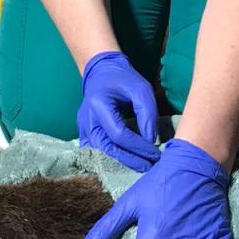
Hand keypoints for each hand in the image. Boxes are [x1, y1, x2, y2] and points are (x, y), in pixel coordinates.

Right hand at [77, 50, 159, 172]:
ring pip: (99, 153)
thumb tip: (151, 141)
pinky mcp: (84, 132)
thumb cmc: (123, 78)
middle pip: (107, 148)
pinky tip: (125, 162)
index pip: (118, 134)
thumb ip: (147, 113)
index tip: (155, 152)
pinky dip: (109, 159)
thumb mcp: (141, 89)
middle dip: (130, 160)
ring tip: (140, 166)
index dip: (138, 146)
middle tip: (150, 166)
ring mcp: (82, 127)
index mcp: (98, 104)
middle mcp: (86, 119)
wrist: (101, 72)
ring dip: (120, 162)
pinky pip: (95, 151)